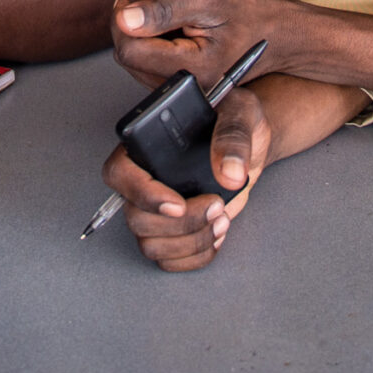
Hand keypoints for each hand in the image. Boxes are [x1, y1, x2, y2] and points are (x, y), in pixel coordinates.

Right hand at [101, 89, 270, 271]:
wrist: (253, 143)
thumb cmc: (238, 119)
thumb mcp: (240, 113)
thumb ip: (233, 136)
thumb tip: (229, 172)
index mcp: (145, 144)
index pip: (119, 173)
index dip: (143, 194)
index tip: (178, 204)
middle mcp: (144, 178)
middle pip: (135, 218)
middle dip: (181, 223)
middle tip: (215, 205)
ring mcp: (156, 208)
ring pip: (150, 244)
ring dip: (190, 242)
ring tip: (221, 218)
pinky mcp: (173, 230)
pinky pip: (168, 260)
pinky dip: (195, 256)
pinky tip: (215, 235)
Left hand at [110, 0, 279, 89]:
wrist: (278, 35)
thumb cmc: (248, 13)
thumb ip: (163, 10)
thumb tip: (125, 18)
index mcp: (192, 67)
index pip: (131, 51)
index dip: (120, 23)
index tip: (125, 1)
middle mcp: (189, 87)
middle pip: (131, 61)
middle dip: (129, 30)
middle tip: (142, 6)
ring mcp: (188, 91)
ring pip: (138, 66)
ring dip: (140, 39)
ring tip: (162, 19)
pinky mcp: (187, 88)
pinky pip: (153, 70)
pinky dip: (152, 48)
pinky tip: (170, 34)